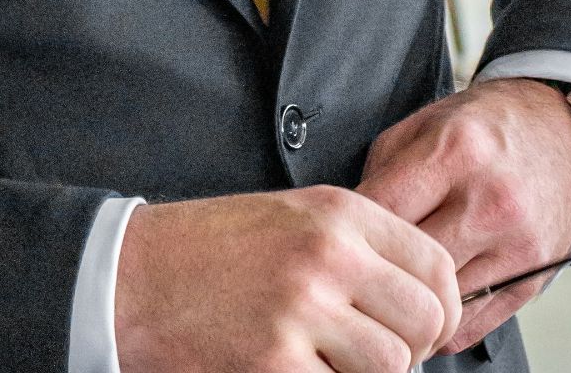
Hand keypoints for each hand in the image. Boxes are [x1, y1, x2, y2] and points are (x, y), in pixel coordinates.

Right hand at [114, 185, 460, 372]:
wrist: (128, 276)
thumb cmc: (203, 250)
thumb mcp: (289, 218)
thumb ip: (355, 247)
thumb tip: (415, 301)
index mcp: (337, 213)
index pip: (435, 265)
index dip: (443, 308)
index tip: (427, 327)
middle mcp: (327, 255)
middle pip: (424, 319)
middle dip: (412, 349)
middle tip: (380, 356)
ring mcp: (301, 310)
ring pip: (391, 365)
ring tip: (335, 365)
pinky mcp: (275, 362)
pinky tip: (297, 370)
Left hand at [356, 78, 570, 354]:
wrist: (563, 134)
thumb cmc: (486, 129)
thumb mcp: (424, 125)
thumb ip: (381, 172)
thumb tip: (346, 228)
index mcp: (456, 151)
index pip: (382, 211)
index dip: (348, 230)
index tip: (334, 239)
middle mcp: (490, 200)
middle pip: (408, 262)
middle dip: (374, 270)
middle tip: (351, 274)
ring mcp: (517, 244)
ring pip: (439, 301)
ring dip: (406, 304)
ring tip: (384, 294)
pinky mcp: (535, 276)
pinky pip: (472, 324)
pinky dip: (439, 324)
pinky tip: (422, 309)